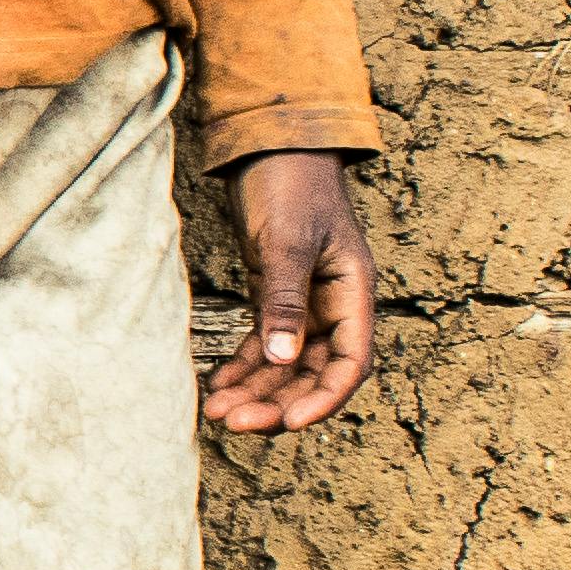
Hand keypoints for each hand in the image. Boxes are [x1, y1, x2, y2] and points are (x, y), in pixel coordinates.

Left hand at [205, 148, 380, 436]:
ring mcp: (304, 303)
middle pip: (312, 372)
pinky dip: (243, 367)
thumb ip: (286, 299)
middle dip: (277, 402)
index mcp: (353, 293)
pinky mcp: (274, 295)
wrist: (273, 146)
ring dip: (256, 390)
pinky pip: (263, 344)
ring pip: (284, 364)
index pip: (350, 363)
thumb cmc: (291, 184)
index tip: (289, 423)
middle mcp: (333, 305)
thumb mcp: (289, 242)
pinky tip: (218, 385)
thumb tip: (284, 358)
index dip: (324, 399)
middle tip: (234, 422)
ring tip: (217, 411)